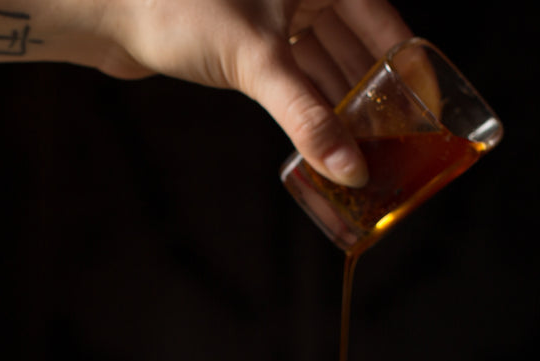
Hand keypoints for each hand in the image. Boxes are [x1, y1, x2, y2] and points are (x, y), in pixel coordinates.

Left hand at [72, 0, 411, 185]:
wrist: (110, 9)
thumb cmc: (180, 9)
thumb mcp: (257, 62)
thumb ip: (306, 115)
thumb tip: (349, 168)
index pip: (385, 24)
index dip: (409, 70)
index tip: (429, 112)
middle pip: (356, 48)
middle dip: (373, 97)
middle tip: (397, 146)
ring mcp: (274, 15)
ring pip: (323, 64)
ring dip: (339, 107)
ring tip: (363, 153)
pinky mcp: (246, 42)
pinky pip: (292, 76)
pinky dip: (307, 106)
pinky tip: (320, 140)